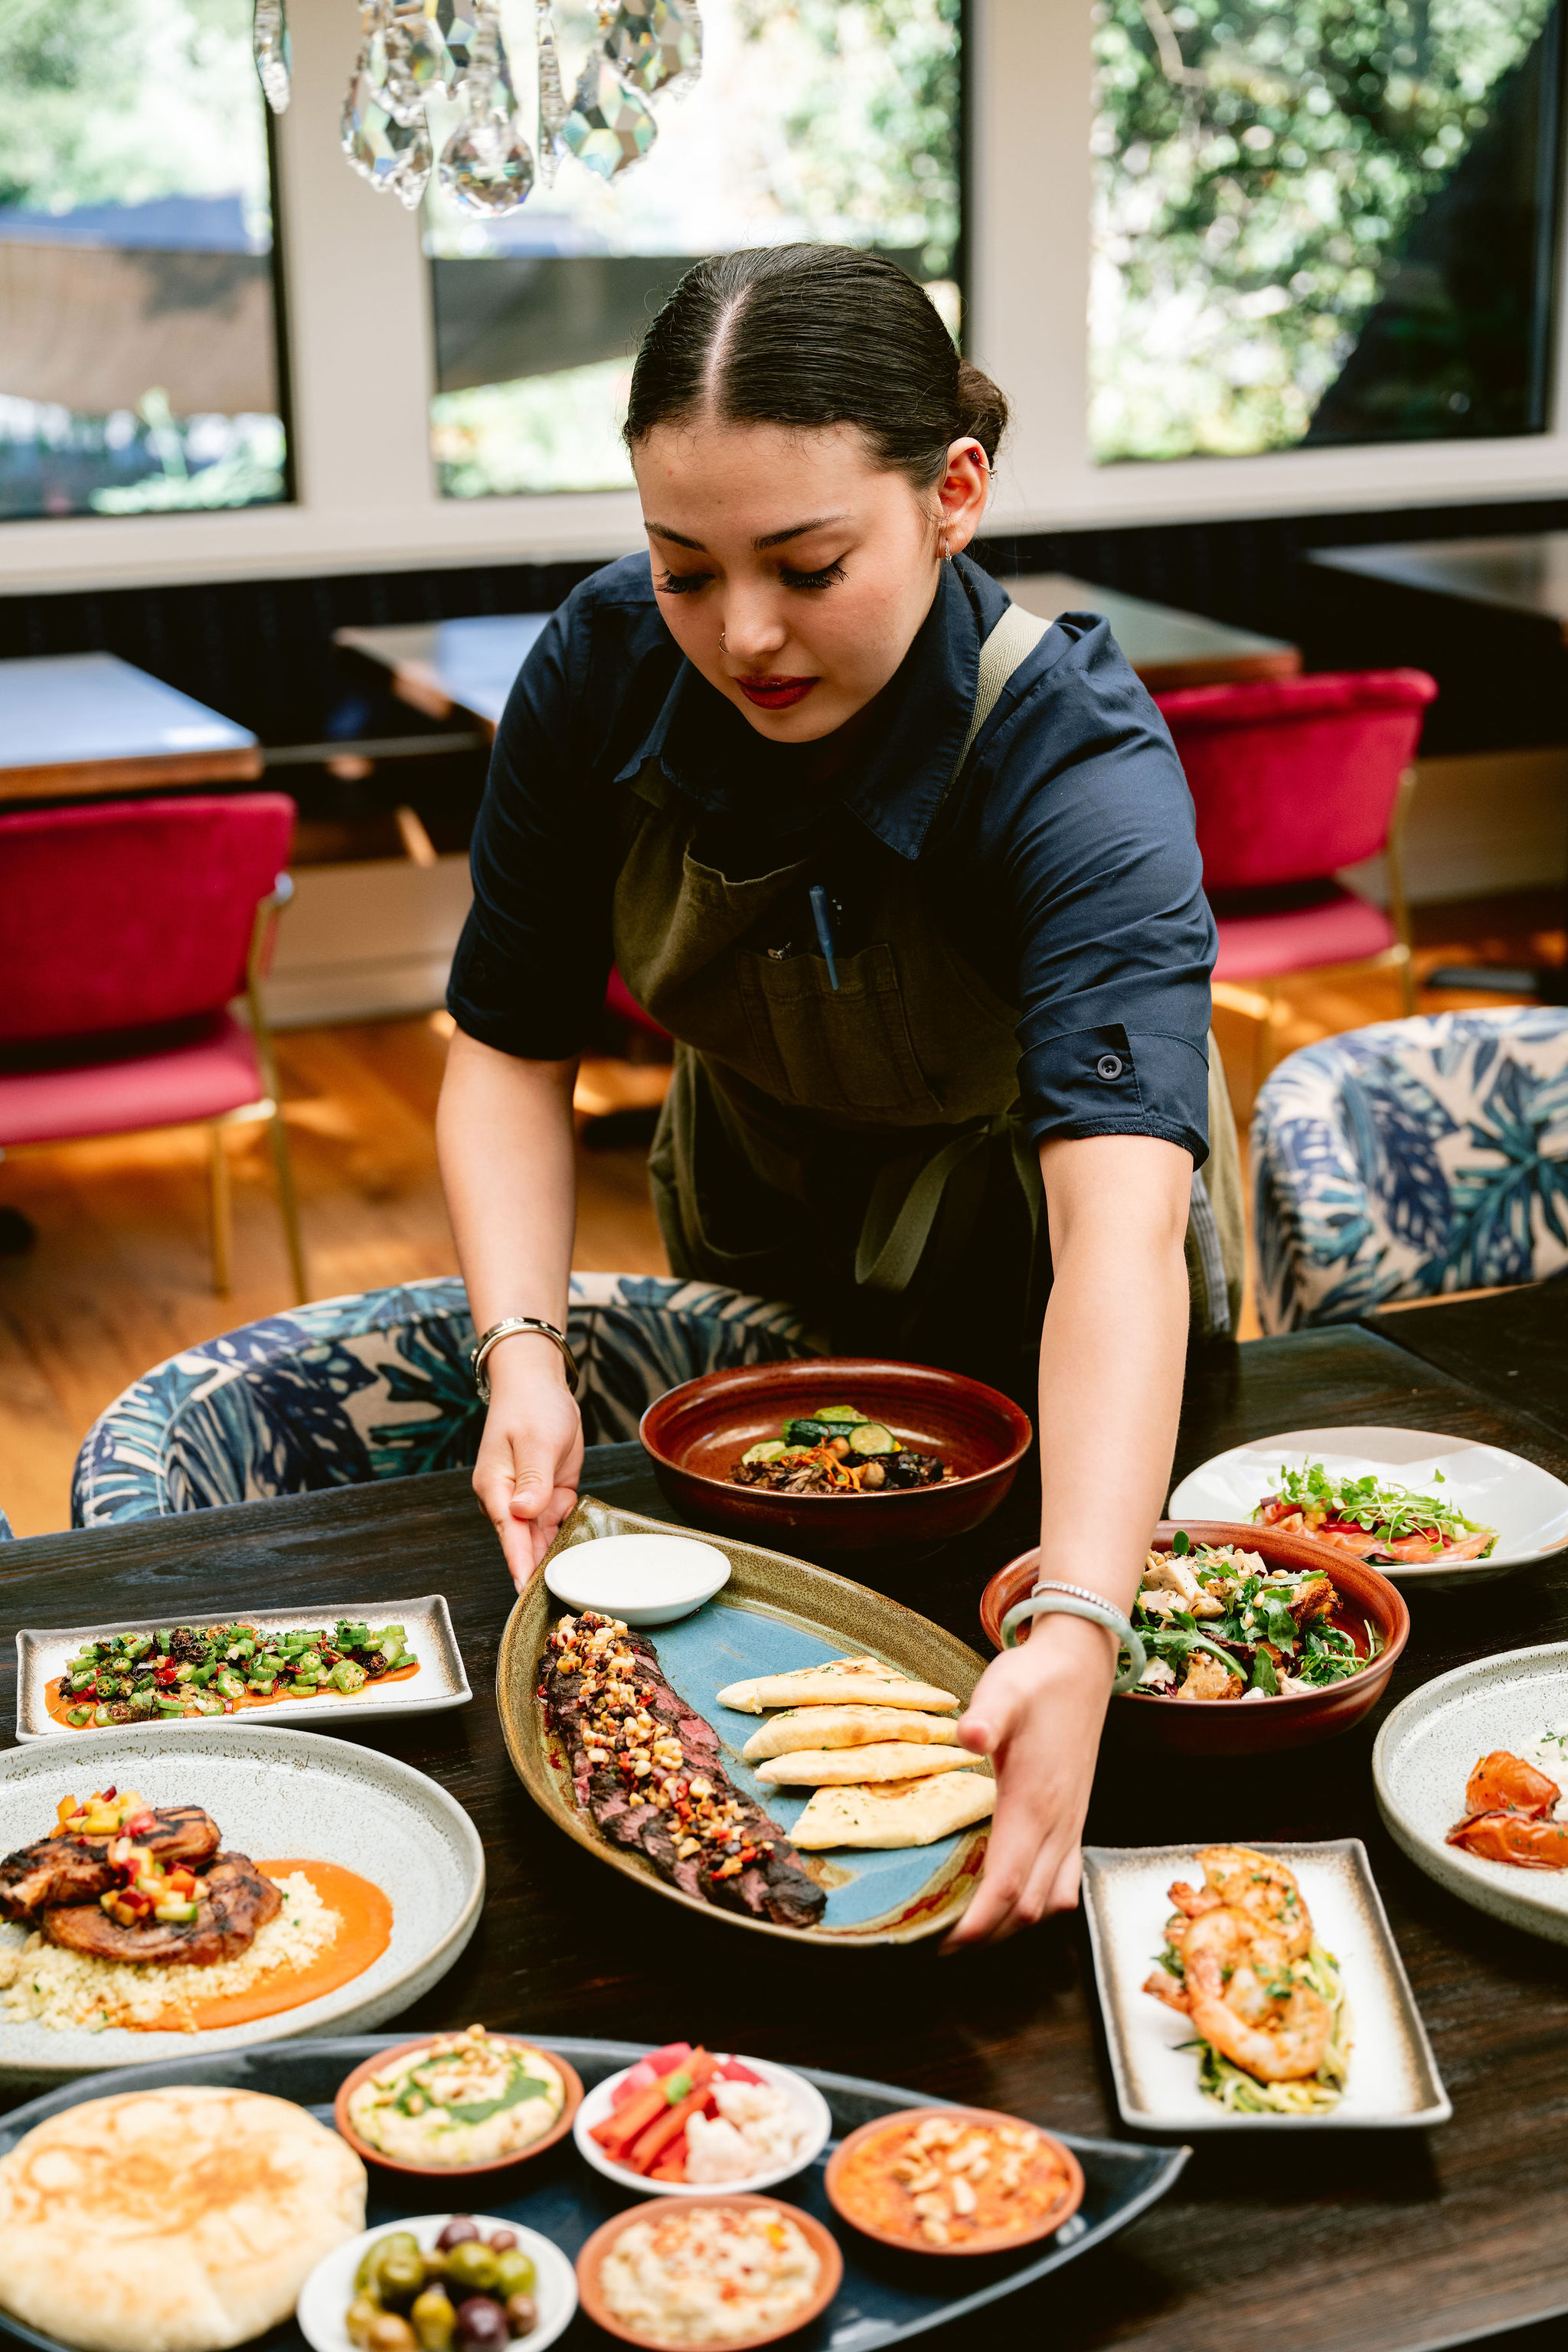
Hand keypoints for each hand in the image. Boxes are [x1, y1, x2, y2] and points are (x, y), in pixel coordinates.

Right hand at [471, 1343, 583, 1589]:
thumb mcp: (536, 1440)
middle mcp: (509, 1499)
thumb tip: (522, 1511)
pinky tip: (582, 1554)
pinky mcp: (550, 1492)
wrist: (538, 1383)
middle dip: (540, 1569)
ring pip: (542, 1537)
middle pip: (524, 1543)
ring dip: (556, 1556)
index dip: (519, 1563)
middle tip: (560, 1599)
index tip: (527, 1591)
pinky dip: (568, 1535)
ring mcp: (530, 1497)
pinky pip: (558, 1522)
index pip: (508, 1534)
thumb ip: (532, 1478)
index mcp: (496, 1488)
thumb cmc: (530, 1405)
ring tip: (574, 1586)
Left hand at [941, 1614, 1115, 1950]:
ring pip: (1050, 1901)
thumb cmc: (1034, 1679)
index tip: (942, 1943)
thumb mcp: (1002, 1689)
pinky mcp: (1076, 1818)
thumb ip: (985, 1717)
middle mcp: (1059, 1823)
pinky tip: (1013, 1897)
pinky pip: (1064, 1881)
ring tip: (973, 1929)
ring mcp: (1072, 1824)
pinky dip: (1037, 1904)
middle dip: (987, 1935)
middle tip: (941, 1943)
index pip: (1006, 1886)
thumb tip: (966, 1736)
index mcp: (1034, 1803)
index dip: (976, 1924)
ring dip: (1013, 1925)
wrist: (1081, 1666)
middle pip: (1026, 1907)